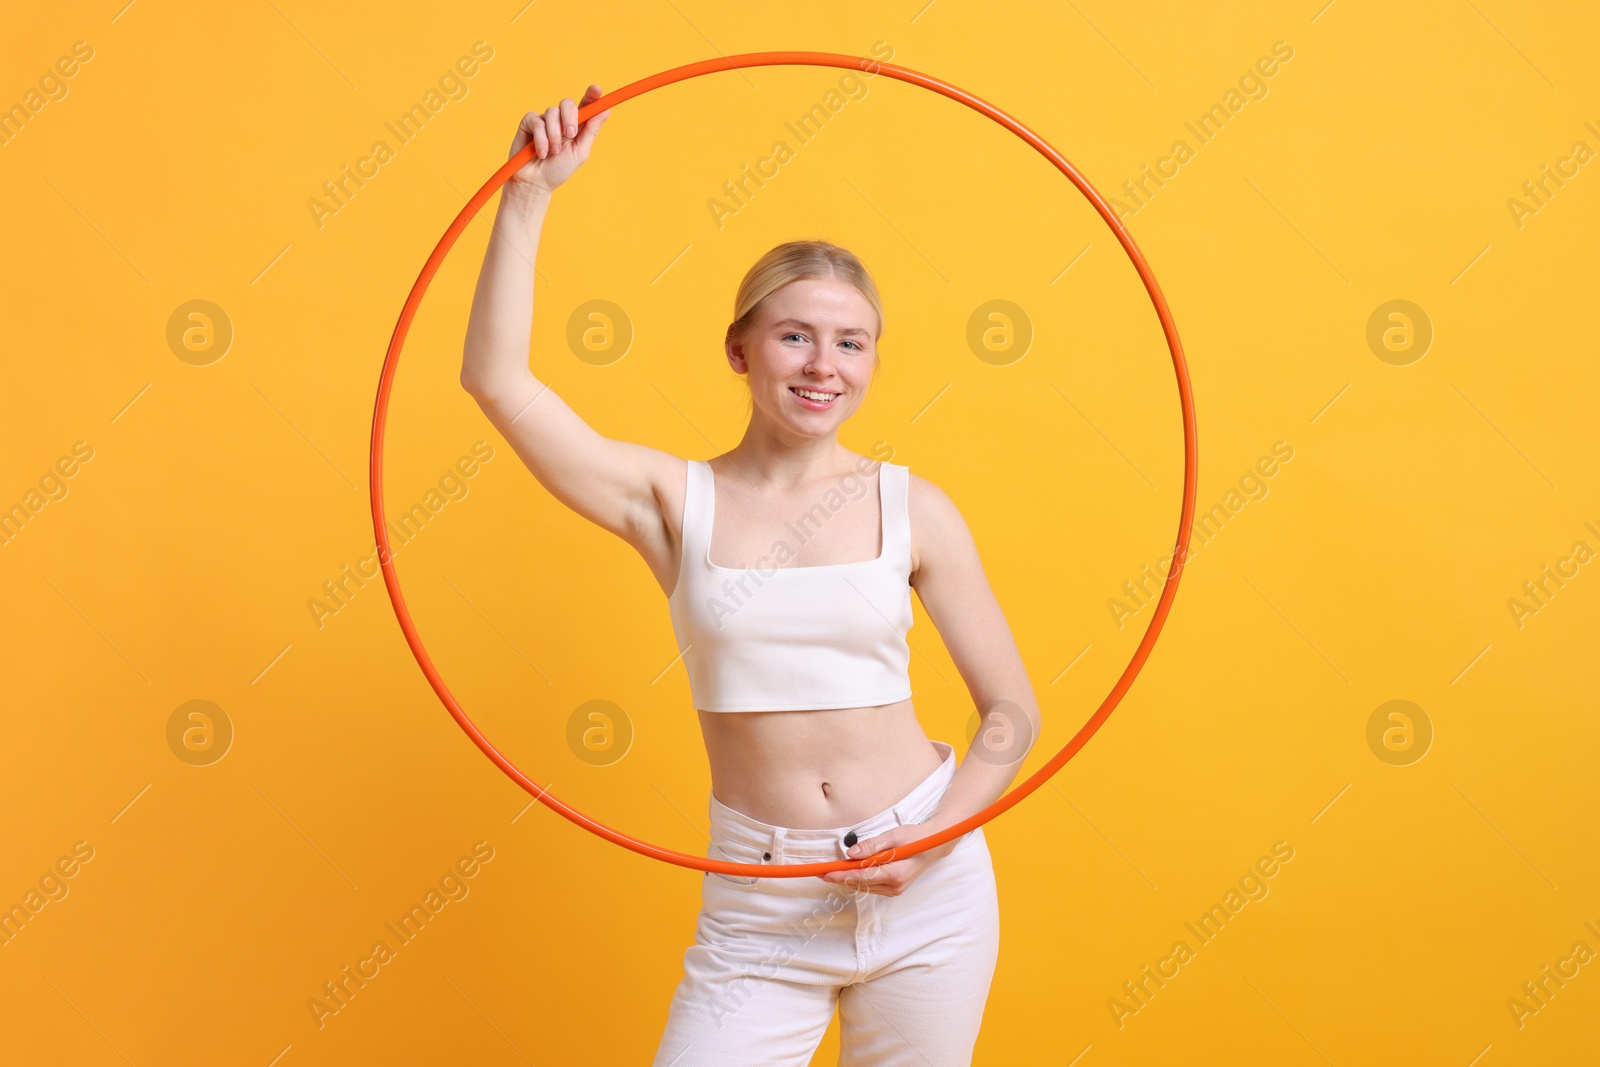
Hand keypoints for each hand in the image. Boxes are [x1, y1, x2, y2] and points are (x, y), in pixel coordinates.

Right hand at [506, 85, 610, 196]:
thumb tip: (606, 110)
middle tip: (570, 134)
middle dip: (570, 117)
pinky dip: (540, 138)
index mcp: (576, 126)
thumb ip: (590, 130)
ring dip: (554, 135)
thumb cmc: (558, 170)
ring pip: (551, 113)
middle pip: (567, 103)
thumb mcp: (579, 152)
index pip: (585, 105)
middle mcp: (560, 120)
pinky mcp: (529, 123)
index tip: (597, 89)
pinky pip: (536, 121)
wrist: (535, 183)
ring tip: (552, 153)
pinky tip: (540, 152)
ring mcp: (544, 120)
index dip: (591, 95)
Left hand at [818, 821, 958, 896]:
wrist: (934, 846)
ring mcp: (894, 890)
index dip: (841, 876)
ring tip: (832, 869)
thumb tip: (851, 853)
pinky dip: (859, 878)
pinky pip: (870, 885)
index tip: (825, 873)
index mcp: (896, 874)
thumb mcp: (894, 836)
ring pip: (864, 886)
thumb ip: (873, 846)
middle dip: (841, 877)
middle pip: (860, 884)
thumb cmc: (916, 839)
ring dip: (849, 878)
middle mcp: (895, 887)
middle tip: (821, 871)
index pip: (862, 877)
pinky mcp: (893, 889)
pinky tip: (851, 870)